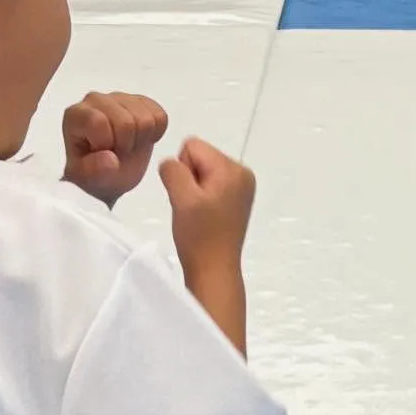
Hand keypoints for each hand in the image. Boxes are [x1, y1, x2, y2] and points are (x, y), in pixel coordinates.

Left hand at [62, 93, 168, 206]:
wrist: (112, 173)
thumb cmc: (95, 174)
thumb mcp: (87, 180)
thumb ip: (93, 170)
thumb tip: (110, 159)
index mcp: (75, 115)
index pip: (99, 121)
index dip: (107, 144)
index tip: (103, 153)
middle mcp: (96, 100)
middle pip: (127, 122)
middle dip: (127, 144)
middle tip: (118, 152)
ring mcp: (120, 98)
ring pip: (147, 118)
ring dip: (141, 139)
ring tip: (128, 145)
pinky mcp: (142, 101)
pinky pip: (160, 116)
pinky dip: (156, 133)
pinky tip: (141, 138)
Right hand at [158, 138, 255, 279]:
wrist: (214, 268)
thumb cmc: (199, 234)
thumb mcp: (182, 197)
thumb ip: (174, 170)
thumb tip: (172, 162)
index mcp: (233, 168)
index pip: (192, 146)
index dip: (182, 168)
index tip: (188, 195)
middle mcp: (243, 172)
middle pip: (200, 156)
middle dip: (189, 177)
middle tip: (192, 206)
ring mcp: (242, 186)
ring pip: (203, 170)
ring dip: (194, 188)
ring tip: (198, 212)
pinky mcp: (237, 198)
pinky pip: (210, 183)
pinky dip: (202, 196)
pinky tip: (205, 215)